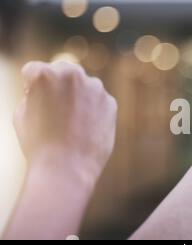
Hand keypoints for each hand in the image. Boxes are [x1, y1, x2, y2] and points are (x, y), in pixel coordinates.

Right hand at [14, 61, 117, 185]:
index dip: (30, 87)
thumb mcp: (22, 114)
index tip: (34, 102)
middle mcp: (73, 75)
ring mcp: (95, 88)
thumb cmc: (39, 144)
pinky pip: (98, 101)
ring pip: (84, 86)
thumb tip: (47, 89)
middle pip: (63, 70)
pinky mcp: (111, 103)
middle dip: (58, 84)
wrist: (67, 168)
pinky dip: (93, 110)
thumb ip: (34, 94)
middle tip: (55, 107)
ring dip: (78, 96)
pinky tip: (85, 129)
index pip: (34, 70)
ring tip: (70, 123)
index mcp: (45, 74)